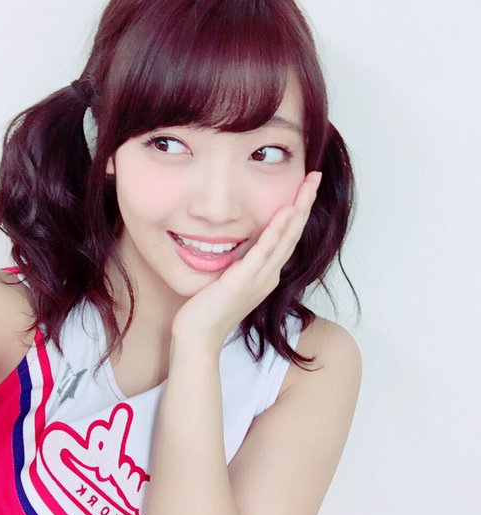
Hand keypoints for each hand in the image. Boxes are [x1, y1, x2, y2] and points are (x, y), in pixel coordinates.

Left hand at [170, 170, 321, 350]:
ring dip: (298, 209)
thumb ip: (237, 264)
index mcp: (266, 274)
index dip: (297, 211)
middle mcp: (269, 275)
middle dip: (305, 202)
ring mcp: (259, 279)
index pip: (286, 237)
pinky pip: (264, 251)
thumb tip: (236, 245)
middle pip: (293, 233)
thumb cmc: (207, 310)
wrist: (198, 337)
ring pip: (285, 238)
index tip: (304, 188)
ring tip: (308, 185)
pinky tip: (286, 211)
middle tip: (315, 176)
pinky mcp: (244, 281)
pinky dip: (277, 230)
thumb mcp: (227, 281)